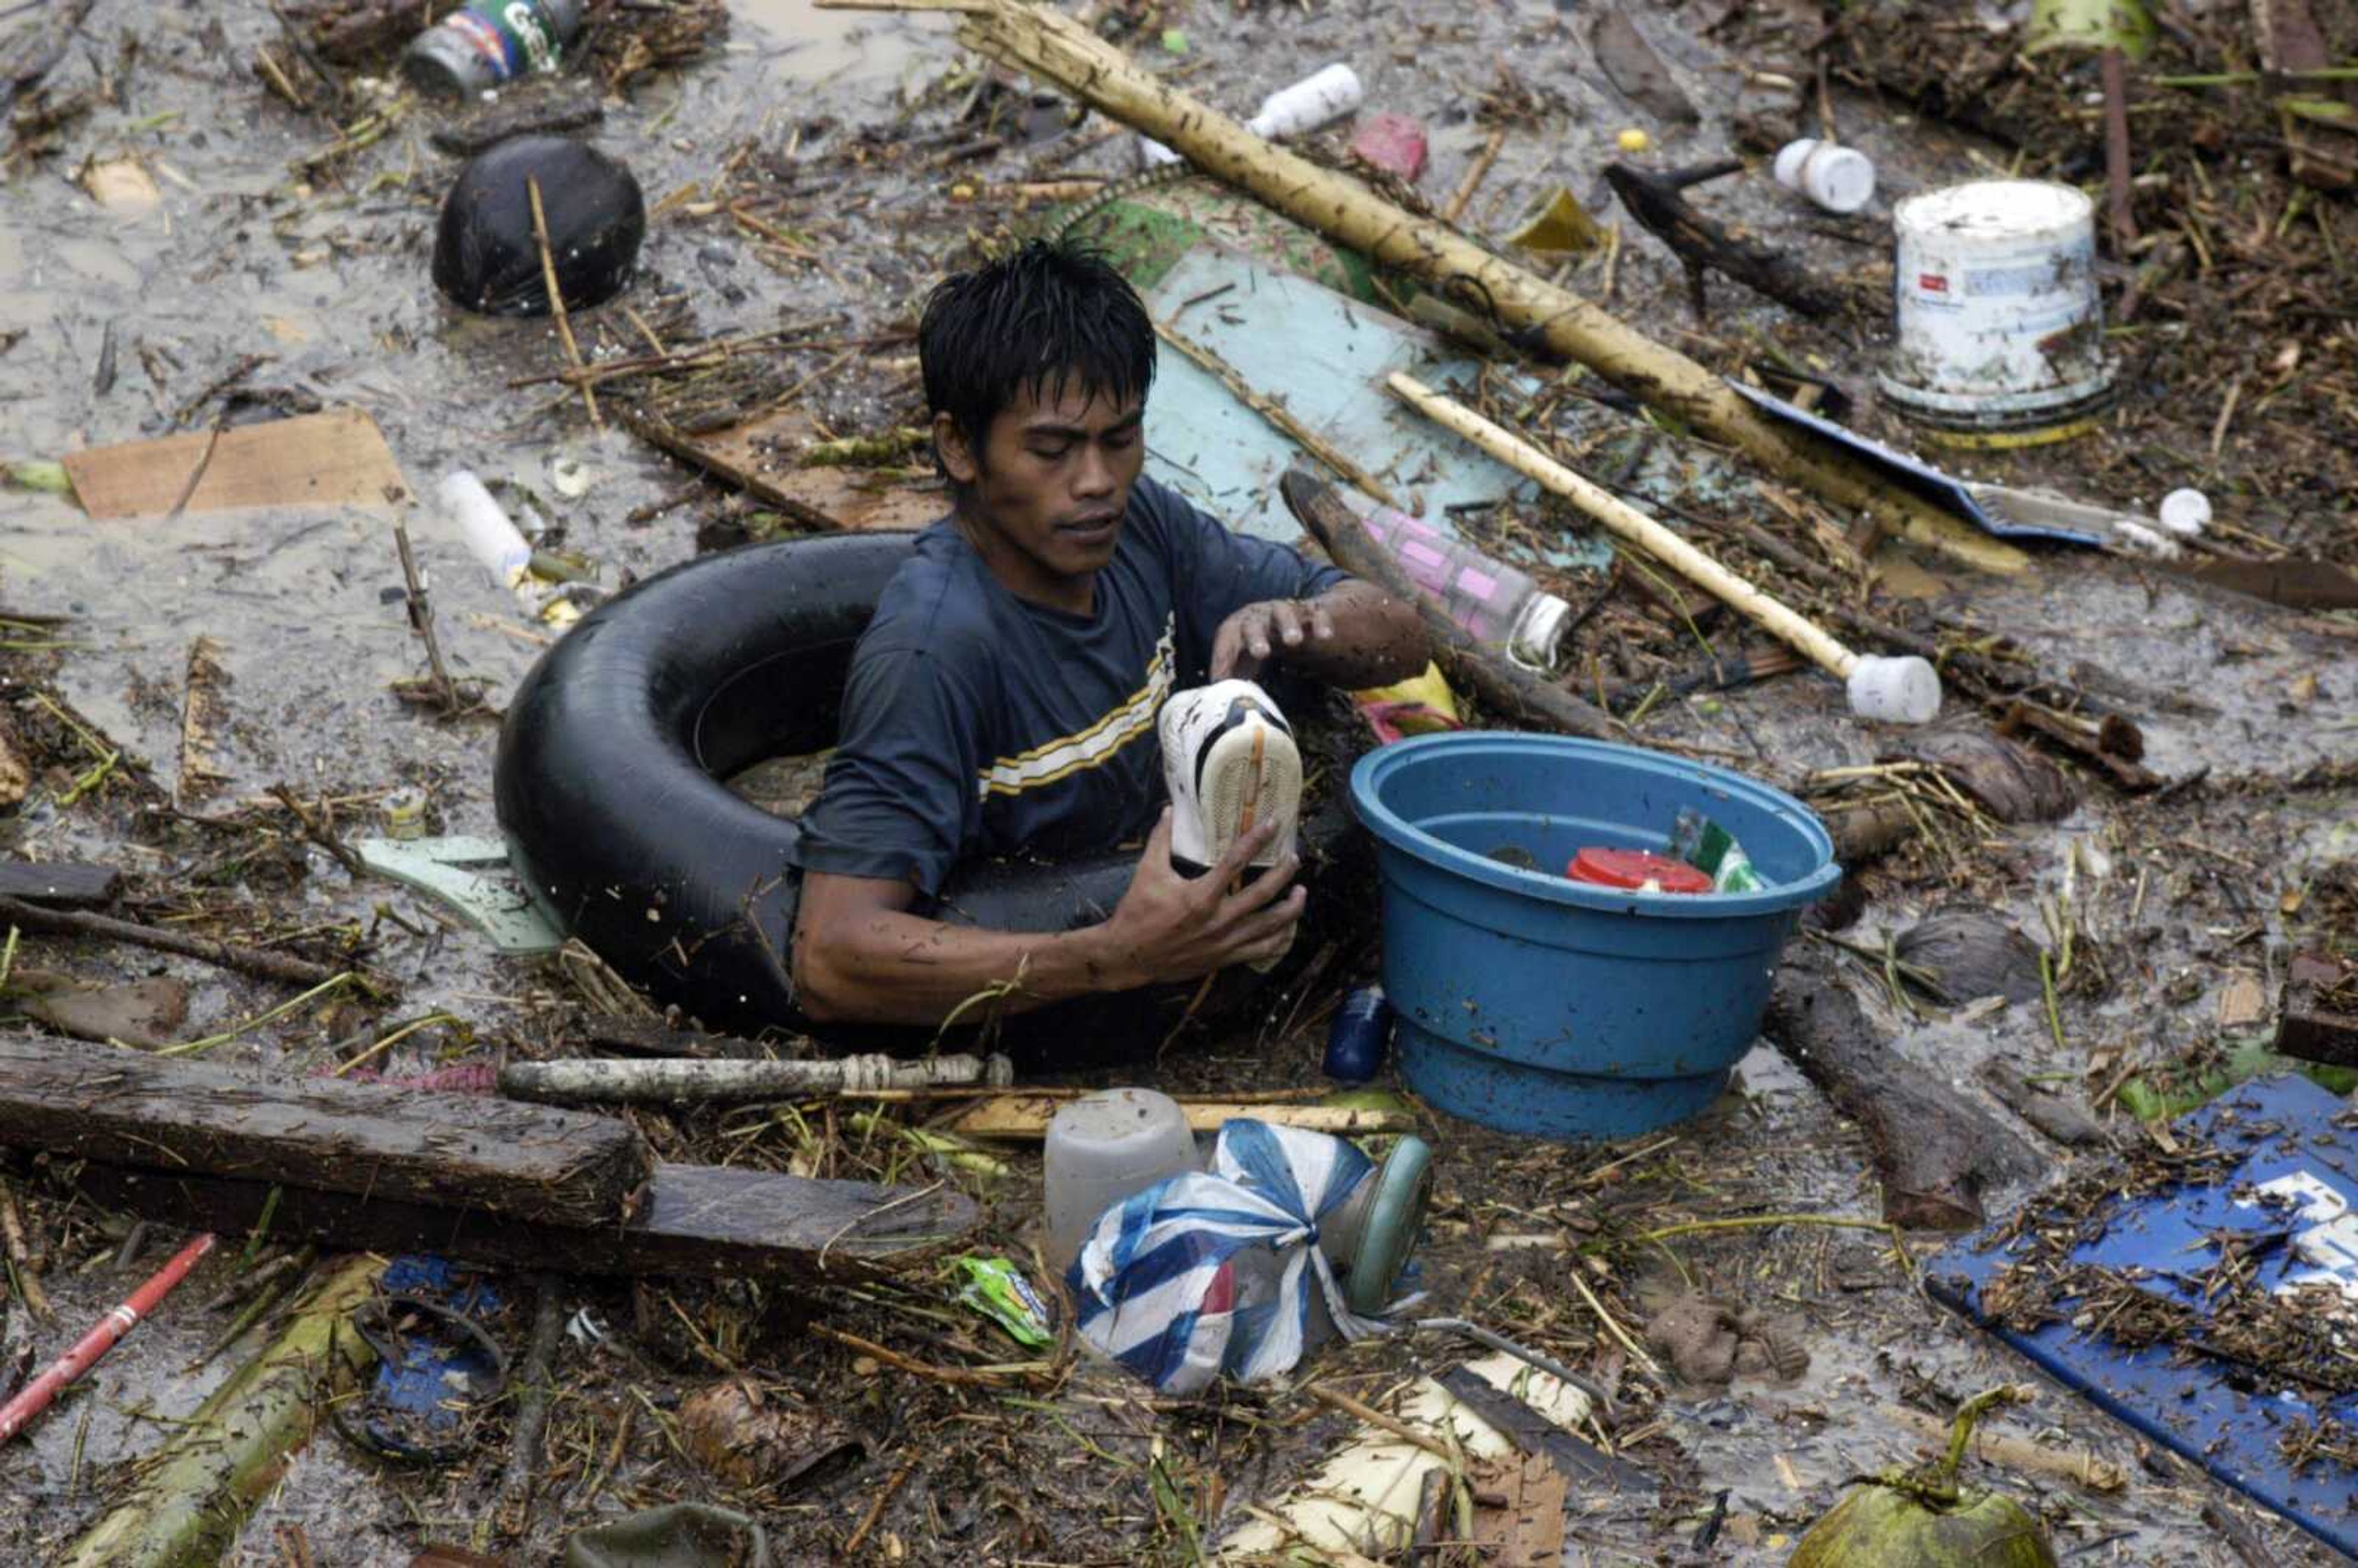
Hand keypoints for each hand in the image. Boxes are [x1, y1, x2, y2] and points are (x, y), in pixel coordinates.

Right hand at [1093, 809, 1304, 986]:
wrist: (1130, 957)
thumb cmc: (1137, 913)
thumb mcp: (1147, 872)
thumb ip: (1160, 840)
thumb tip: (1169, 810)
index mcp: (1200, 897)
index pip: (1236, 862)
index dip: (1257, 839)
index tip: (1273, 824)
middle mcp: (1218, 921)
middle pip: (1263, 894)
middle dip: (1283, 873)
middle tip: (1293, 858)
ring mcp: (1225, 942)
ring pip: (1270, 927)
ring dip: (1291, 909)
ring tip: (1301, 892)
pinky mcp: (1225, 958)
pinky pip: (1263, 951)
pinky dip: (1281, 940)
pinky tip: (1289, 928)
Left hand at [1211, 597, 1335, 679]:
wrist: (1286, 620)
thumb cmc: (1257, 644)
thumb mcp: (1241, 660)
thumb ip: (1230, 677)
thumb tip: (1216, 702)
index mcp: (1239, 627)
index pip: (1226, 637)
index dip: (1223, 655)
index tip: (1223, 675)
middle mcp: (1259, 616)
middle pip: (1254, 623)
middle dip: (1256, 637)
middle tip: (1262, 653)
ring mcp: (1285, 611)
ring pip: (1284, 613)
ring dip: (1288, 625)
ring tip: (1294, 642)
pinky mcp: (1308, 612)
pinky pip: (1315, 614)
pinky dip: (1320, 623)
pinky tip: (1325, 636)